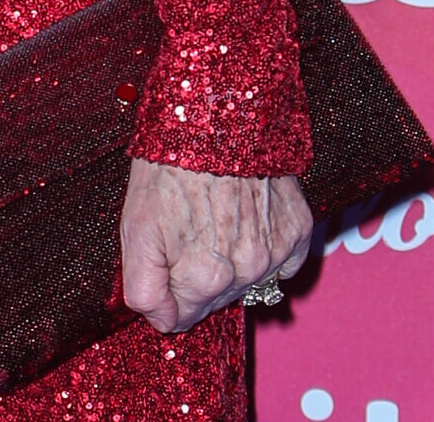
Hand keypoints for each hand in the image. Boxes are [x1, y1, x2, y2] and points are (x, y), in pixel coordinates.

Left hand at [120, 160, 311, 331]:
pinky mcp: (298, 230)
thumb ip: (143, 287)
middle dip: (197, 273)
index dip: (166, 288)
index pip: (181, 316)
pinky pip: (283, 260)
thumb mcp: (135, 225)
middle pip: (214, 298)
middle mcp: (246, 273)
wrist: (213, 113)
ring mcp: (276, 252)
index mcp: (204, 278)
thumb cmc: (168, 163)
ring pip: (247, 279)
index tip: (164, 256)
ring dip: (230, 259)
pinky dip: (264, 245)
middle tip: (186, 226)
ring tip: (214, 214)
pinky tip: (245, 214)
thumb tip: (160, 320)